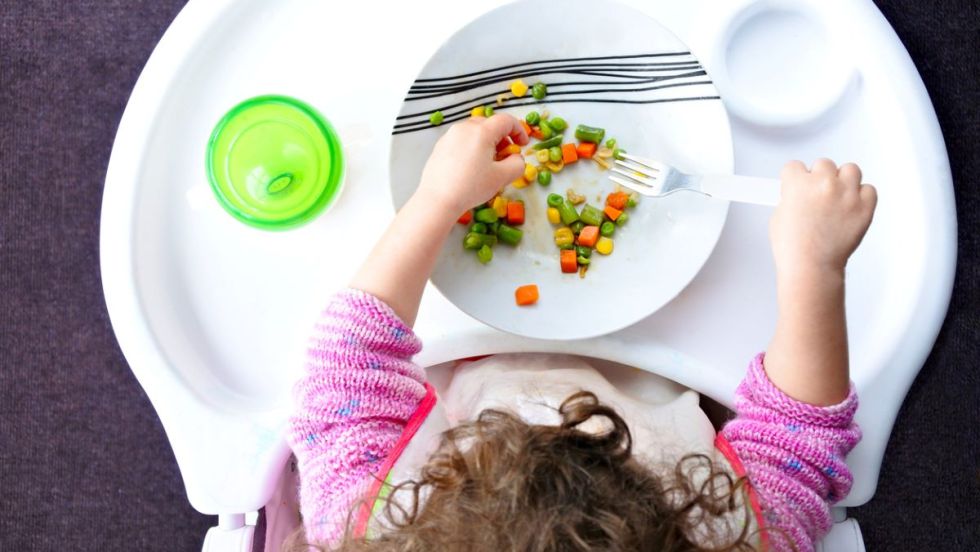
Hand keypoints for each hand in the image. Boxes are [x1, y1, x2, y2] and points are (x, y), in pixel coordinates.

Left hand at [414, 114, 528, 214]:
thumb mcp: (503, 177)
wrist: (437, 200)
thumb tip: (516, 158)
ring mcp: (450, 136)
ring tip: (488, 162)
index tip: (523, 145)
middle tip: (506, 155)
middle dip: (502, 136)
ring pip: (474, 131)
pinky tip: (471, 166)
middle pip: (489, 124)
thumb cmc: (471, 187)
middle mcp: (464, 128)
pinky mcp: (440, 146)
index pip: (506, 121)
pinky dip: (472, 146)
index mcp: (482, 131)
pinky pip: (461, 139)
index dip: (519, 131)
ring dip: (486, 141)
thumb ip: (518, 164)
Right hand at [770, 159, 876, 279]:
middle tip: (817, 194)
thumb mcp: (779, 216)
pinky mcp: (865, 206)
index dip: (794, 178)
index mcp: (798, 184)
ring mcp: (847, 194)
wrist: (811, 268)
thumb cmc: (793, 248)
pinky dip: (862, 196)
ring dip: (843, 180)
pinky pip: (869, 189)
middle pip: (823, 164)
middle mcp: (824, 184)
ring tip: (837, 195)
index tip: (797, 185)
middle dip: (819, 177)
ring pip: (850, 169)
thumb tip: (800, 193)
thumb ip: (790, 198)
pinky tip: (851, 207)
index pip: (794, 166)